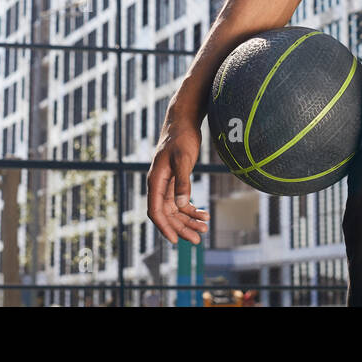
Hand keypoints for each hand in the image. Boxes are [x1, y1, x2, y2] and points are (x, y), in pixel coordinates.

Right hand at [146, 107, 210, 245]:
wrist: (183, 121)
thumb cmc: (181, 138)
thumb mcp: (184, 159)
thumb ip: (182, 182)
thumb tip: (181, 205)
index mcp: (156, 181)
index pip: (155, 210)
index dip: (165, 227)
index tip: (175, 240)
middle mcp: (159, 185)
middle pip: (167, 214)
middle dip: (182, 227)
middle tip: (198, 239)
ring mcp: (167, 184)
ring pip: (175, 209)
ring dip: (189, 220)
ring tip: (205, 227)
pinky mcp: (176, 180)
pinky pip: (181, 201)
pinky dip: (192, 209)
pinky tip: (204, 214)